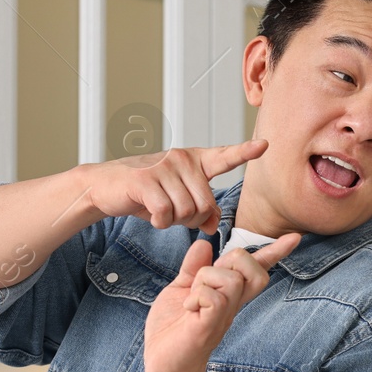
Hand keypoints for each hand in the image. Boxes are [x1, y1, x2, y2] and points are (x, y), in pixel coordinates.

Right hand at [83, 141, 268, 231]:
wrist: (106, 187)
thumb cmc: (145, 193)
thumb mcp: (178, 199)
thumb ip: (201, 209)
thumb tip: (214, 226)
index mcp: (193, 161)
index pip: (224, 156)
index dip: (244, 152)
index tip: (264, 145)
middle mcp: (181, 159)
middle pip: (206, 204)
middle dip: (193, 220)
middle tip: (175, 215)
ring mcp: (163, 167)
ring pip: (187, 212)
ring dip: (174, 222)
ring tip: (159, 211)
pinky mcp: (145, 180)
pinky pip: (166, 213)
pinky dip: (160, 222)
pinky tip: (150, 214)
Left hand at [144, 233, 302, 371]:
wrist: (163, 369)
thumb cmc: (171, 332)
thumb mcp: (180, 291)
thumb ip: (192, 268)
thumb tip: (203, 243)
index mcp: (227, 295)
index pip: (256, 270)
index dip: (274, 252)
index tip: (294, 238)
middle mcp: (231, 305)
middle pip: (254, 270)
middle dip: (232, 259)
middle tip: (205, 279)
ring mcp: (223, 317)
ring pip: (232, 279)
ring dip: (205, 280)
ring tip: (192, 299)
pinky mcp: (209, 327)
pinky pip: (215, 298)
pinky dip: (197, 295)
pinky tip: (189, 309)